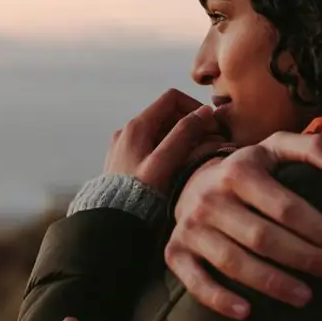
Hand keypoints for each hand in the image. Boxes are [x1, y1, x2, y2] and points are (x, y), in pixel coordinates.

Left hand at [105, 89, 222, 193]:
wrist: (110, 222)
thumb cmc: (138, 195)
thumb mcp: (164, 163)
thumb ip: (184, 134)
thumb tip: (205, 112)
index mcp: (137, 126)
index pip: (172, 98)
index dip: (195, 107)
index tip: (211, 125)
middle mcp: (129, 131)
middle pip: (169, 114)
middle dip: (192, 124)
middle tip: (211, 143)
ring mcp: (126, 146)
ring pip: (162, 131)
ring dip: (183, 138)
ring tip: (198, 157)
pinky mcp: (127, 161)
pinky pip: (154, 146)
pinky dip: (171, 150)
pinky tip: (180, 168)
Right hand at [166, 132, 321, 319]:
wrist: (190, 182)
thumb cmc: (247, 170)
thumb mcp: (276, 148)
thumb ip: (312, 148)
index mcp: (239, 171)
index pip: (285, 207)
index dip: (319, 229)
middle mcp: (211, 199)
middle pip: (263, 237)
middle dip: (305, 258)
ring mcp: (191, 228)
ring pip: (234, 263)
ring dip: (273, 284)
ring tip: (307, 297)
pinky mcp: (175, 252)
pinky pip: (195, 281)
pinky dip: (220, 299)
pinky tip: (247, 313)